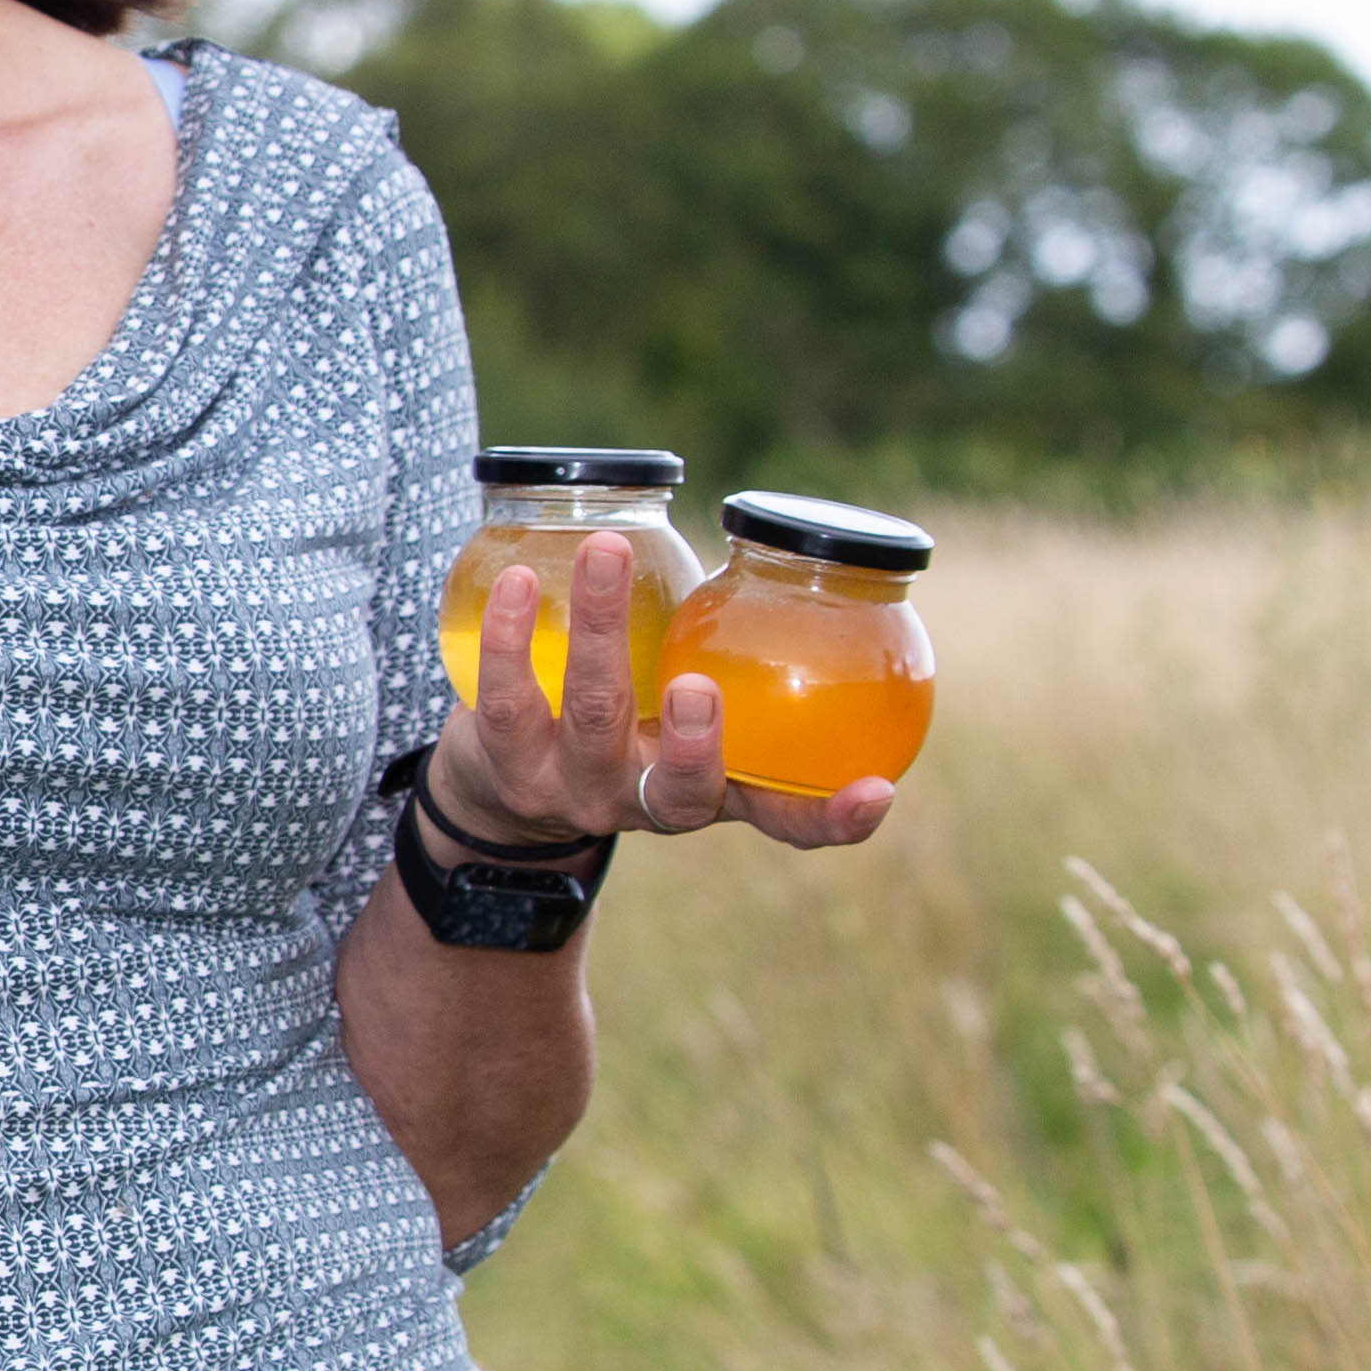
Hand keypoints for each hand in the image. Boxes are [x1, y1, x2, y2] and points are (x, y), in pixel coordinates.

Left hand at [450, 533, 893, 856]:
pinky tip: (518, 581)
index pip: (785, 820)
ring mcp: (573, 790)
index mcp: (709, 789)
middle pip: (677, 785)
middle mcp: (642, 802)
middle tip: (697, 687)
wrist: (495, 786)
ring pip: (591, 718)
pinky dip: (511, 636)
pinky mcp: (504, 766)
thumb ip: (726, 659)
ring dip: (599, 630)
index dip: (834, 819)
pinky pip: (505, 699)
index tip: (876, 792)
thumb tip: (777, 550)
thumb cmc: (615, 722)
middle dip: (691, 740)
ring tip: (605, 550)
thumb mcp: (676, 711)